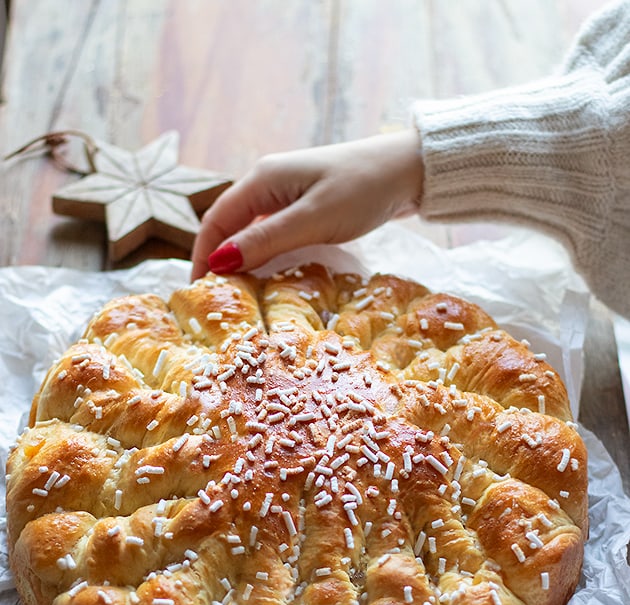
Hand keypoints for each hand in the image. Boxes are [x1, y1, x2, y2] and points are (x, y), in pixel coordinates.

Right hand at [190, 130, 423, 279]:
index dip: (202, 257)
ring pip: (251, 232)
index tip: (197, 293)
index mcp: (262, 180)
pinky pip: (273, 234)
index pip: (215, 221)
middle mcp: (267, 184)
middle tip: (216, 302)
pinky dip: (265, 256)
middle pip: (229, 226)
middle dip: (218, 261)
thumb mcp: (312, 220)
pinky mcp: (305, 205)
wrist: (408, 169)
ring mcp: (286, 194)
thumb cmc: (362, 190)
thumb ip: (266, 242)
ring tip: (238, 296)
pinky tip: (269, 277)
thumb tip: (220, 263)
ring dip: (242, 261)